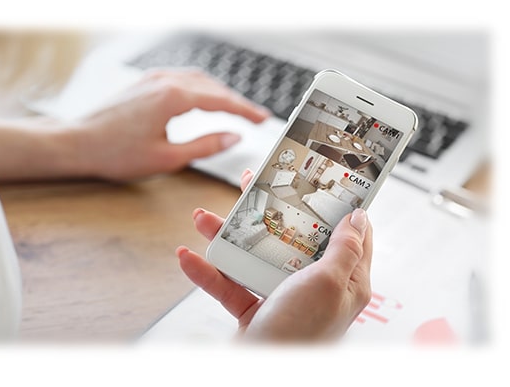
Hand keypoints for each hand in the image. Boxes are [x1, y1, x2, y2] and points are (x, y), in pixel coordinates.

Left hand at [74, 69, 270, 179]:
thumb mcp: (167, 158)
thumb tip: (234, 137)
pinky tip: (205, 100)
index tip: (263, 119)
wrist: (78, 142)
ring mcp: (154, 78)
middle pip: (213, 87)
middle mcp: (165, 80)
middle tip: (255, 117)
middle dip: (236, 102)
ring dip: (219, 94)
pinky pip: (182, 79)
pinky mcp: (145, 82)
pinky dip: (201, 89)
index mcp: (173, 97)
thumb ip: (205, 146)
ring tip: (236, 110)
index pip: (221, 101)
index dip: (246, 111)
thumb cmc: (116, 153)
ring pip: (198, 80)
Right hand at [176, 169, 372, 341]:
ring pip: (256, 257)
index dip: (336, 205)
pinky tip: (190, 258)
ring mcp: (284, 297)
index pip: (349, 234)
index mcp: (343, 281)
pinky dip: (209, 273)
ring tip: (204, 219)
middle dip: (268, 212)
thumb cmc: (301, 336)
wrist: (259, 375)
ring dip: (227, 238)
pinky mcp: (256, 310)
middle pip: (293, 238)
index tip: (322, 180)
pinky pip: (231, 284)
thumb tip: (358, 218)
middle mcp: (315, 287)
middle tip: (252, 185)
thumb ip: (344, 250)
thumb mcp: (327, 284)